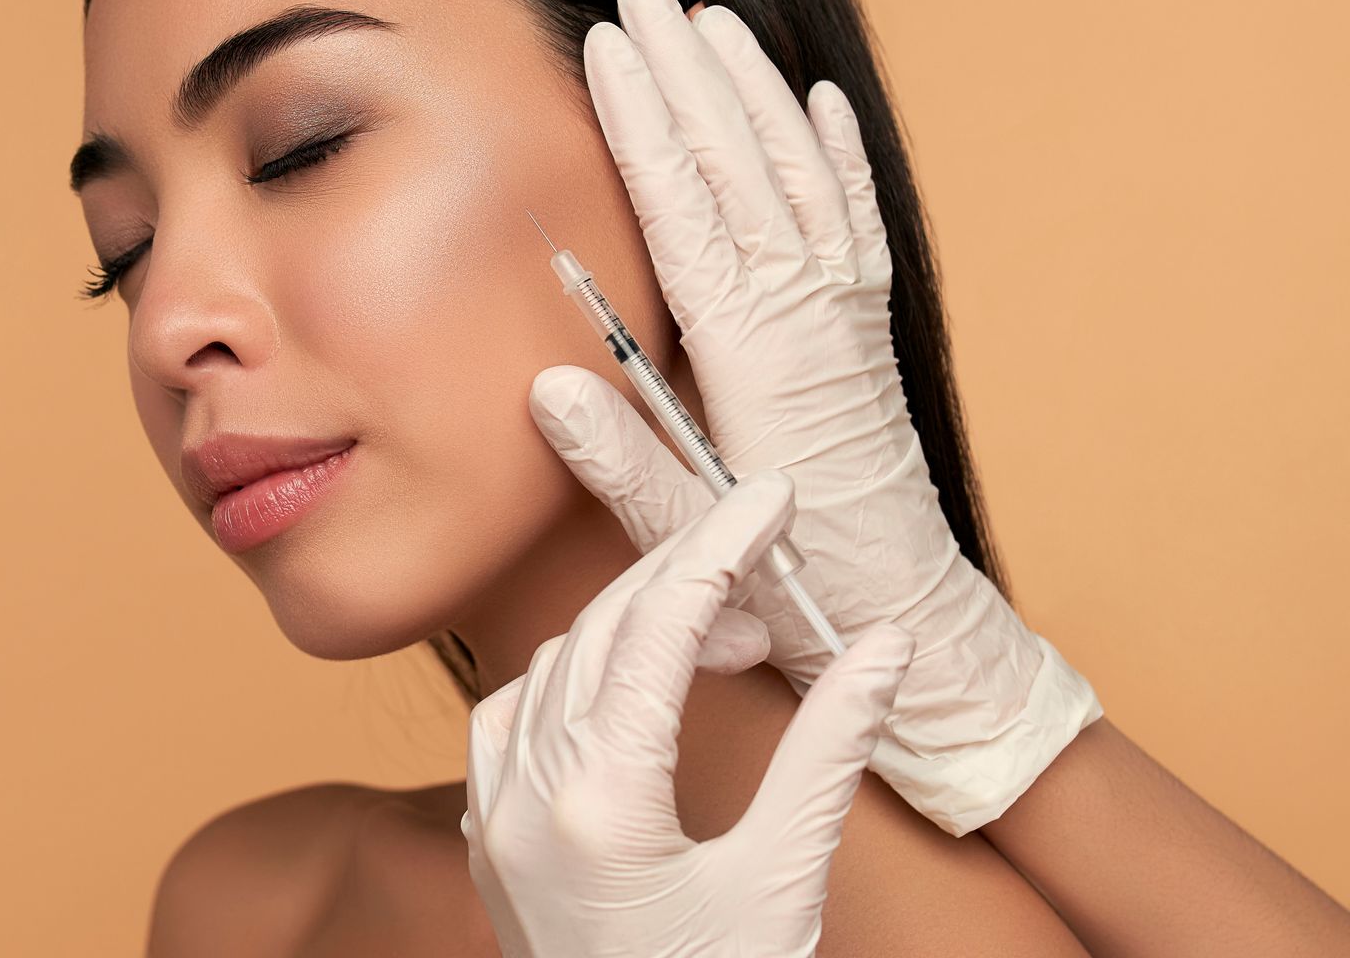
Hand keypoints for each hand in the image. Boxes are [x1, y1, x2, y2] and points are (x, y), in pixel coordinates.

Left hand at [461, 461, 915, 957]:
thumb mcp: (786, 878)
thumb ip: (828, 751)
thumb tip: (882, 647)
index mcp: (600, 798)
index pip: (661, 624)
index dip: (721, 545)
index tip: (768, 495)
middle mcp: (526, 793)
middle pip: (603, 629)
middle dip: (682, 575)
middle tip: (761, 555)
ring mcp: (495, 816)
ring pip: (553, 664)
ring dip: (632, 627)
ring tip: (722, 635)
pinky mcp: (490, 838)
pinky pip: (512, 715)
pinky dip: (574, 676)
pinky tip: (633, 687)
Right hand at [576, 0, 1099, 833]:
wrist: (905, 610)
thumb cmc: (788, 579)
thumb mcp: (690, 535)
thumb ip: (620, 459)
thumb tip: (549, 387)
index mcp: (751, 350)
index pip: (683, 207)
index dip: (640, 120)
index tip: (607, 45)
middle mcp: (805, 309)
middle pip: (738, 161)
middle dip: (685, 68)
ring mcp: (845, 308)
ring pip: (795, 168)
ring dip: (751, 86)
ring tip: (709, 17)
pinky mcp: (868, 322)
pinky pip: (854, 213)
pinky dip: (834, 147)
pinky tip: (815, 99)